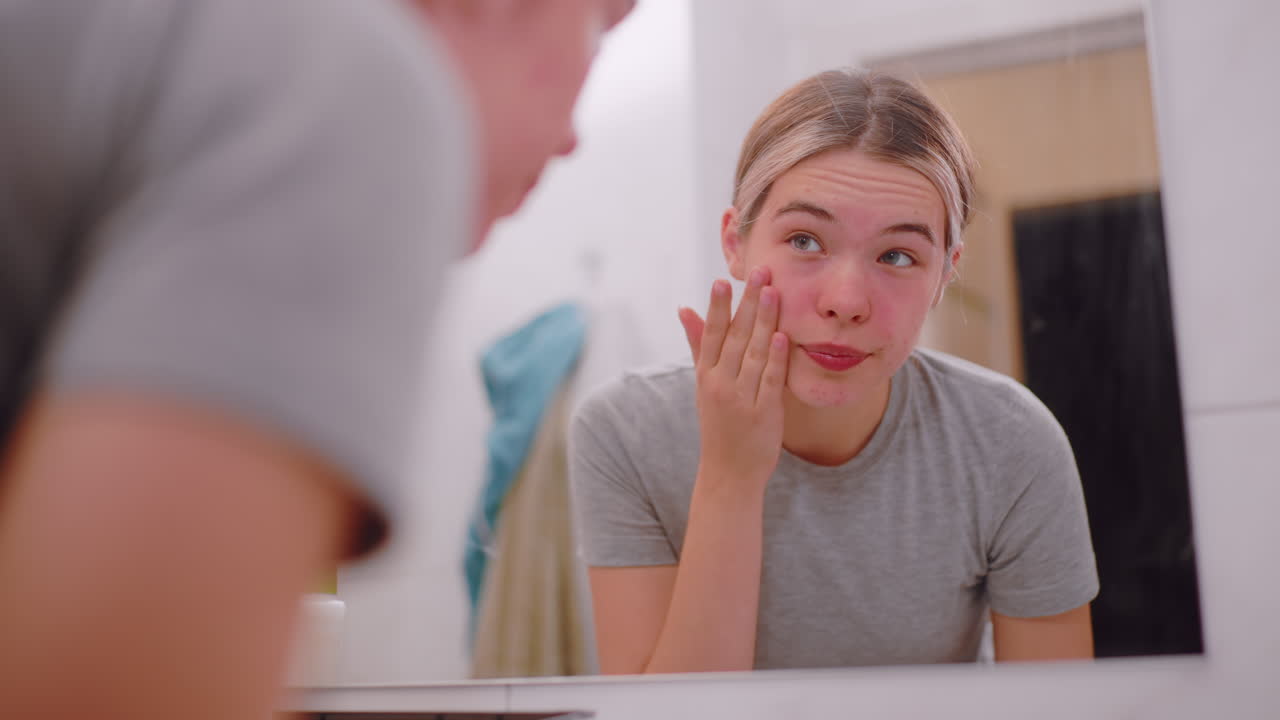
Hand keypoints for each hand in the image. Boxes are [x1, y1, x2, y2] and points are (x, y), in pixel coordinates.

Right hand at [677, 267, 788, 490]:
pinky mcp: (764, 413)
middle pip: (736, 337)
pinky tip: (782, 336)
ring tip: (773, 292)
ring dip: (765, 321)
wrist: (728, 472)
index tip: (723, 280)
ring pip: (755, 353)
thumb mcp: (703, 383)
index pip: (712, 334)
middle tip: (760, 272)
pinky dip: (776, 358)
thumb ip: (698, 344)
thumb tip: (685, 308)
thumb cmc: (718, 423)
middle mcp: (721, 384)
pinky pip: (771, 380)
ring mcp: (742, 398)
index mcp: (706, 375)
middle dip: (748, 302)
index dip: (718, 306)